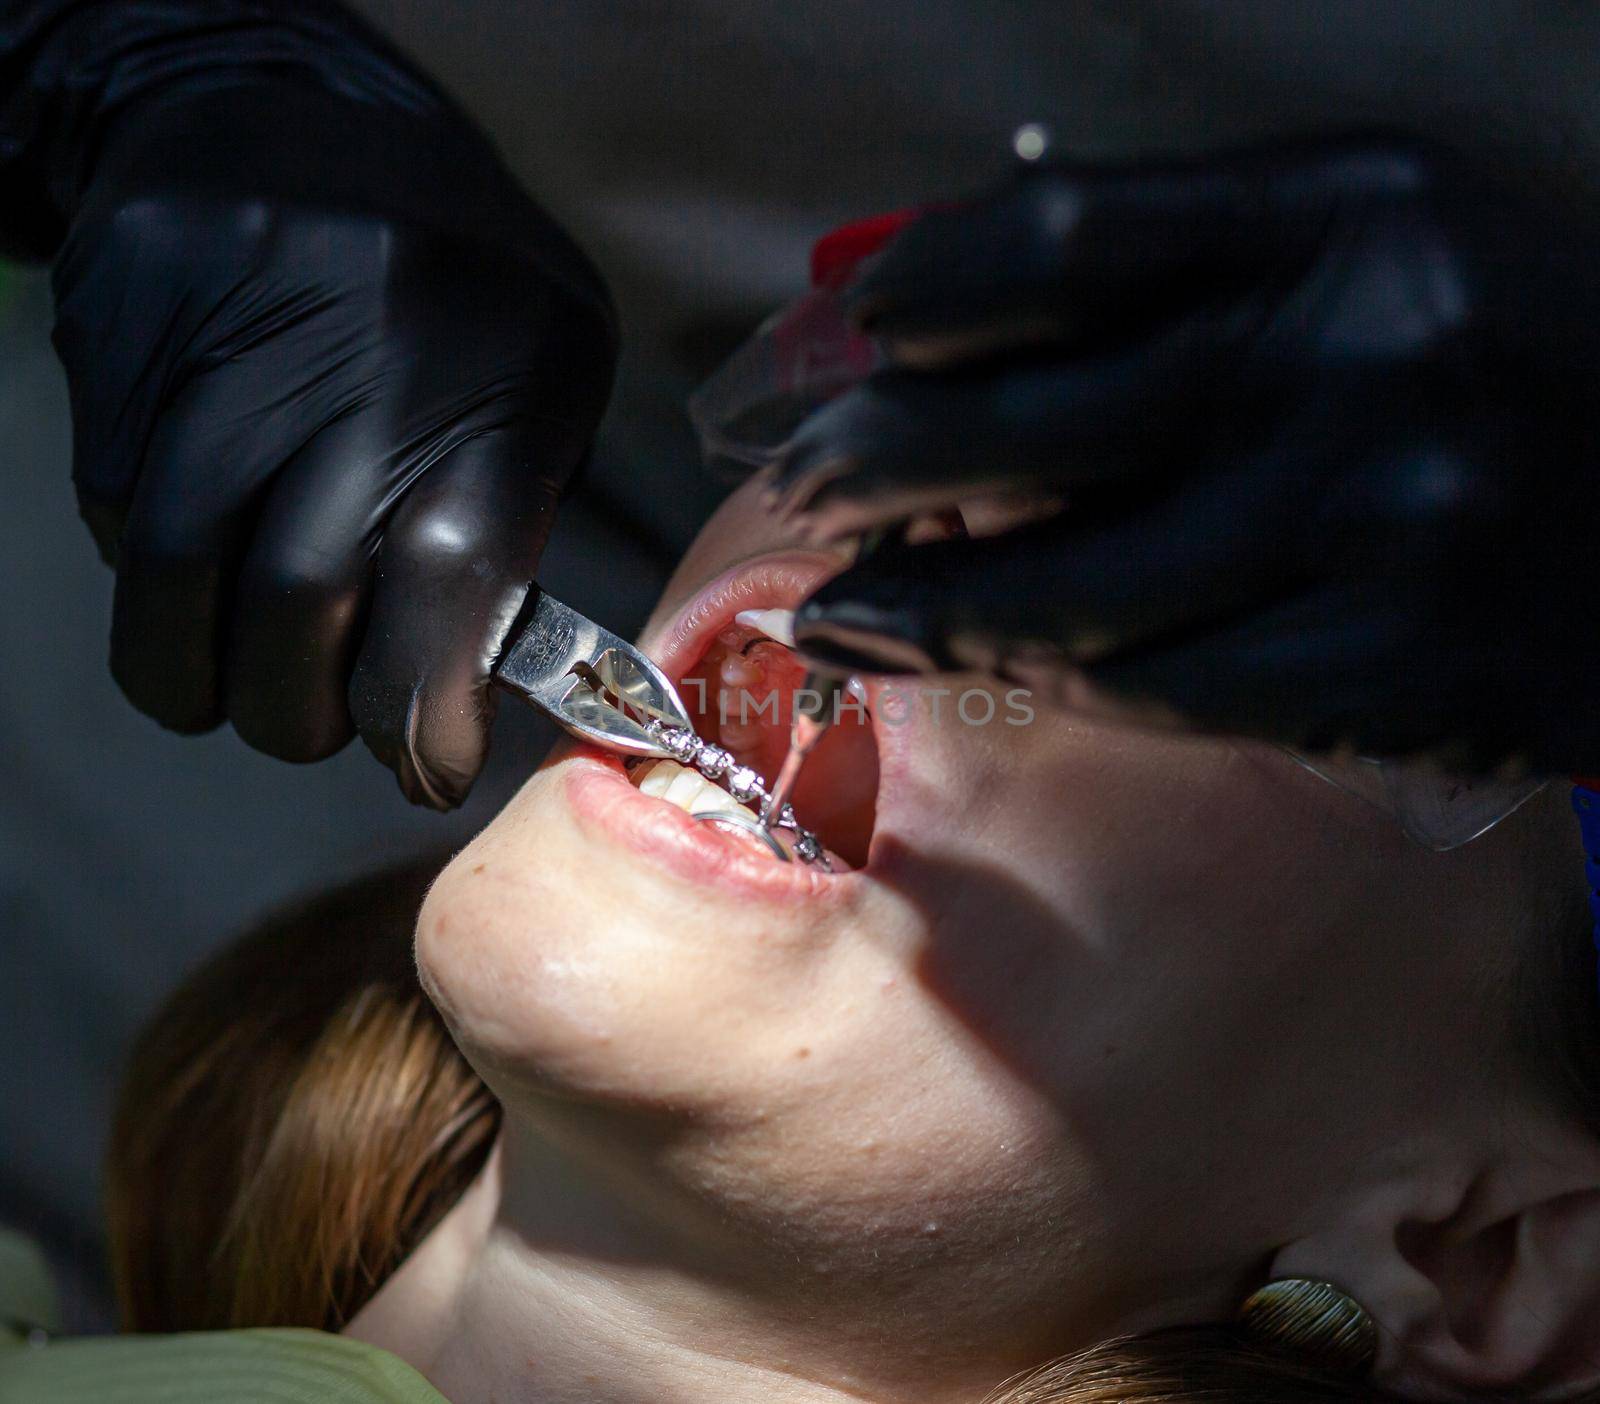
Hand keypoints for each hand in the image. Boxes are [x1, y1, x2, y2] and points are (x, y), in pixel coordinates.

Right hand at [12, 3, 615, 806]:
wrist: (288, 118)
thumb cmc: (454, 285)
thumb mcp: (546, 380)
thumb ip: (514, 521)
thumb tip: (455, 684)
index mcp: (492, 379)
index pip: (447, 584)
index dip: (424, 710)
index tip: (429, 766)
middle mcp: (354, 360)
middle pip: (296, 599)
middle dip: (305, 711)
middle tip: (324, 724)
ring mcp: (222, 342)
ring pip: (177, 572)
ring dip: (207, 674)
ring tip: (248, 683)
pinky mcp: (119, 338)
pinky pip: (117, 510)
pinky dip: (159, 579)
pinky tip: (207, 559)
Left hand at [776, 137, 1599, 774]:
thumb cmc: (1500, 371)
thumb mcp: (1371, 257)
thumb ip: (1182, 267)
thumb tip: (941, 313)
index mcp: (1351, 213)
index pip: (1066, 240)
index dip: (922, 292)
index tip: (845, 333)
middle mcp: (1368, 355)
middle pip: (1034, 420)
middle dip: (872, 463)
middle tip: (795, 493)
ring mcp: (1389, 523)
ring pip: (1076, 590)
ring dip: (921, 612)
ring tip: (835, 617)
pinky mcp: (1403, 670)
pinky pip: (1162, 690)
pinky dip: (1049, 680)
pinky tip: (984, 667)